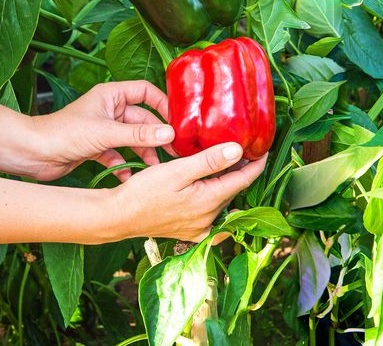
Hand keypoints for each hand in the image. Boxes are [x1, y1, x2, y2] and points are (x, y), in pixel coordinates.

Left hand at [28, 80, 176, 180]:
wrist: (33, 153)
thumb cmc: (63, 132)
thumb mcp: (106, 133)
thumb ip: (138, 135)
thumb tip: (169, 133)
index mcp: (111, 95)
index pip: (145, 91)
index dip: (163, 104)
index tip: (177, 122)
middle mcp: (109, 109)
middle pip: (142, 119)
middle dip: (156, 135)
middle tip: (173, 151)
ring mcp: (103, 129)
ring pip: (132, 139)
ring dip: (143, 153)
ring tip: (154, 168)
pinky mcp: (97, 147)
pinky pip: (119, 154)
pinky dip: (125, 164)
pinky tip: (129, 176)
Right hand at [108, 142, 267, 241]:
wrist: (119, 217)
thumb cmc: (143, 191)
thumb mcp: (176, 170)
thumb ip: (208, 161)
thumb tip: (238, 151)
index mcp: (209, 200)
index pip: (242, 180)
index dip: (255, 164)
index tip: (264, 149)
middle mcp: (208, 218)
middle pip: (232, 191)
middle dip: (240, 172)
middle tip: (244, 151)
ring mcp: (198, 228)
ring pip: (222, 204)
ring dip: (226, 186)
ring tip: (227, 167)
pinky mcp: (187, 233)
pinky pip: (213, 223)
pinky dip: (219, 209)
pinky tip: (218, 202)